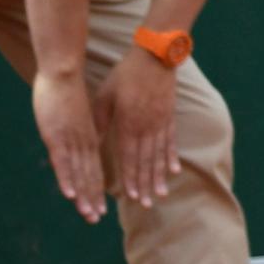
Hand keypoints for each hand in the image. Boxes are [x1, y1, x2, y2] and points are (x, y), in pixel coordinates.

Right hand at [31, 71, 106, 223]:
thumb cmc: (70, 92)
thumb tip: (85, 143)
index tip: (101, 206)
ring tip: (88, 215)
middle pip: (88, 176)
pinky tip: (71, 194)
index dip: (96, 188)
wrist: (64, 73)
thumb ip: (84, 131)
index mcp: (89, 137)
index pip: (94, 168)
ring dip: (83, 196)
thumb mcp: (80, 115)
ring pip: (79, 173)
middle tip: (95, 219)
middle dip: (91, 199)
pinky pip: (63, 162)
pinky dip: (67, 179)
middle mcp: (83, 143)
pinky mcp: (57, 136)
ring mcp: (70, 141)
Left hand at [96, 50, 181, 208]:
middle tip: (147, 204)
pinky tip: (173, 170)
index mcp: (129, 124)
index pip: (128, 158)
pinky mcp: (169, 117)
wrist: (153, 58)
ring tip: (161, 194)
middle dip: (146, 184)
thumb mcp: (104, 97)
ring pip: (160, 156)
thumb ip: (100, 122)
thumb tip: (91, 144)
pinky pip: (171, 142)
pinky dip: (171, 157)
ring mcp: (161, 124)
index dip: (130, 178)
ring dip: (159, 177)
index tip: (131, 196)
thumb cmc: (124, 76)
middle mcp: (147, 128)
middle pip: (146, 162)